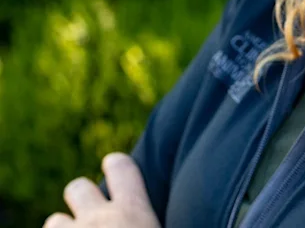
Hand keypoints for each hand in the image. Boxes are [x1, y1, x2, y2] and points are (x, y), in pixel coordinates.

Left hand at [43, 153, 160, 227]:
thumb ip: (151, 218)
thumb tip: (168, 218)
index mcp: (132, 212)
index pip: (122, 167)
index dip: (117, 165)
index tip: (114, 166)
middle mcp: (98, 221)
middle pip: (78, 187)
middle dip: (81, 197)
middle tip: (92, 217)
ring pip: (55, 221)